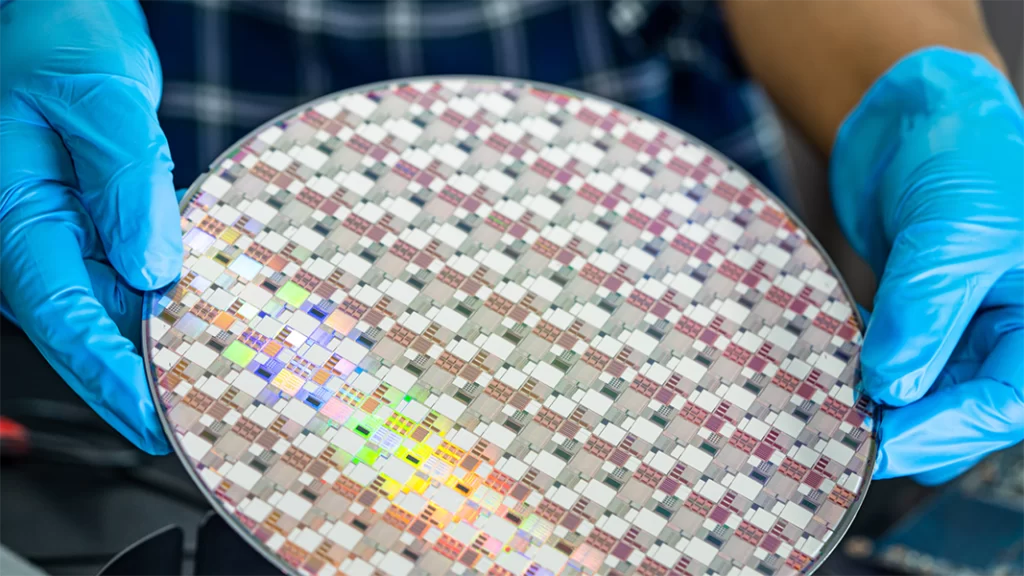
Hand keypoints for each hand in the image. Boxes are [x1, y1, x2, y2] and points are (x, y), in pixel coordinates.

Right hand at [0, 0, 181, 453]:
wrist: (58, 12)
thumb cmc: (59, 37)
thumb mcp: (100, 99)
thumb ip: (127, 186)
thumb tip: (154, 271)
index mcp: (14, 218)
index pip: (62, 317)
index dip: (110, 376)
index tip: (155, 418)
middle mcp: (34, 236)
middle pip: (91, 326)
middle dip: (144, 374)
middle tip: (206, 413)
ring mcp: (65, 233)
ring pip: (117, 306)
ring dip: (166, 337)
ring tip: (225, 375)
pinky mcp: (95, 221)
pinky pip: (133, 271)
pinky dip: (171, 292)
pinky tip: (213, 310)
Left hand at [831, 47, 1023, 482]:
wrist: (924, 113)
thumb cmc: (965, 155)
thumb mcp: (951, 234)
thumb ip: (923, 313)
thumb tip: (888, 388)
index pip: (1005, 403)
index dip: (942, 428)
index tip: (879, 439)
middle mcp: (1013, 334)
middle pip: (962, 410)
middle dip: (904, 421)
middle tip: (837, 425)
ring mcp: (967, 329)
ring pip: (923, 393)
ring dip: (876, 397)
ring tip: (825, 394)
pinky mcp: (923, 317)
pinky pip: (895, 360)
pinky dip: (862, 364)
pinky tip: (830, 357)